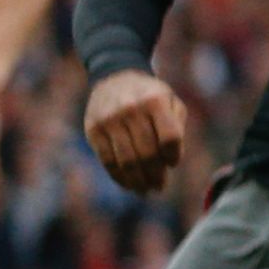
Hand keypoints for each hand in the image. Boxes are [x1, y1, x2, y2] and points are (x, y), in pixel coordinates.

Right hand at [84, 69, 190, 195]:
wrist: (115, 78)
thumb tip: (170, 163)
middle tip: (160, 187)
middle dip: (156, 175)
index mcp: (155, 101)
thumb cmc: (151, 96)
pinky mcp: (93, 130)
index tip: (173, 164)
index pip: (170, 138)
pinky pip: (108, 160)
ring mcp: (110, 120)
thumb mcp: (171, 101)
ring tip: (146, 190)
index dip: (174, 156)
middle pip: (148, 153)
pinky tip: (129, 185)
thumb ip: (176, 127)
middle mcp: (131, 109)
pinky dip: (119, 177)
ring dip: (138, 181)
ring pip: (127, 161)